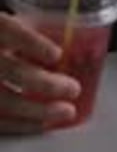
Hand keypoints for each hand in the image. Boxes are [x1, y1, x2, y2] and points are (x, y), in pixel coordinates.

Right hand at [0, 12, 80, 134]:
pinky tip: (43, 123)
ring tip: (66, 112)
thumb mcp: (9, 27)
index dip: (33, 43)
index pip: (9, 30)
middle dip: (45, 83)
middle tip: (73, 88)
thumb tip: (72, 48)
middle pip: (12, 70)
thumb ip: (32, 34)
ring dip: (37, 111)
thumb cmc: (0, 39)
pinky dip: (21, 125)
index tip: (57, 54)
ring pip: (4, 102)